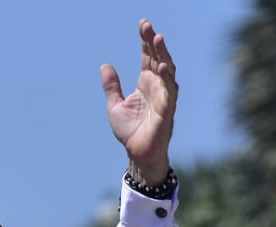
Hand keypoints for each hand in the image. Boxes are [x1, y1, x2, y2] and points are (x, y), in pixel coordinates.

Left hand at [102, 19, 177, 183]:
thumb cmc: (130, 131)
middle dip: (154, 42)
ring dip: (163, 55)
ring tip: (158, 39)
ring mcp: (164, 97)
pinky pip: (170, 91)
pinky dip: (167, 78)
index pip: (147, 57)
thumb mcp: (115, 105)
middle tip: (148, 26)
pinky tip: (163, 66)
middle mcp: (157, 86)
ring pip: (167, 71)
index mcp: (145, 83)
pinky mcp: (168, 110)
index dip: (145, 41)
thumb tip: (105, 65)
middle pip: (158, 59)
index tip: (143, 24)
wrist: (137, 153)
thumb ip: (112, 86)